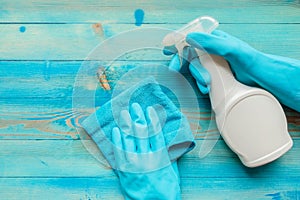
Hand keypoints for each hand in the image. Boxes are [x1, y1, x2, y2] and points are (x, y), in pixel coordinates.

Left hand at [112, 103, 180, 199]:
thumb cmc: (166, 187)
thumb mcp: (171, 168)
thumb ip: (166, 152)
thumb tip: (163, 139)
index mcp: (160, 156)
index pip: (155, 132)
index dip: (152, 119)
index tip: (148, 109)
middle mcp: (147, 157)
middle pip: (141, 132)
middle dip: (137, 117)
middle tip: (134, 106)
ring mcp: (134, 163)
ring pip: (129, 139)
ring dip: (126, 124)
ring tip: (123, 113)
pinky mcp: (124, 170)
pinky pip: (119, 152)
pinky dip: (117, 140)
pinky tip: (115, 131)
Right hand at [164, 30, 299, 111]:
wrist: (260, 77)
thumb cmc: (248, 59)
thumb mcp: (229, 48)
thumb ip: (210, 42)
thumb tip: (189, 37)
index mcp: (214, 39)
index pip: (192, 38)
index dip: (178, 42)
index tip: (166, 47)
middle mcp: (211, 50)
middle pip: (189, 54)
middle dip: (181, 62)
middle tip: (174, 68)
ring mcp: (212, 63)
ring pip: (195, 68)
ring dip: (197, 76)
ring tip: (206, 82)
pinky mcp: (214, 74)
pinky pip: (201, 78)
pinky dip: (202, 83)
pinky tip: (207, 87)